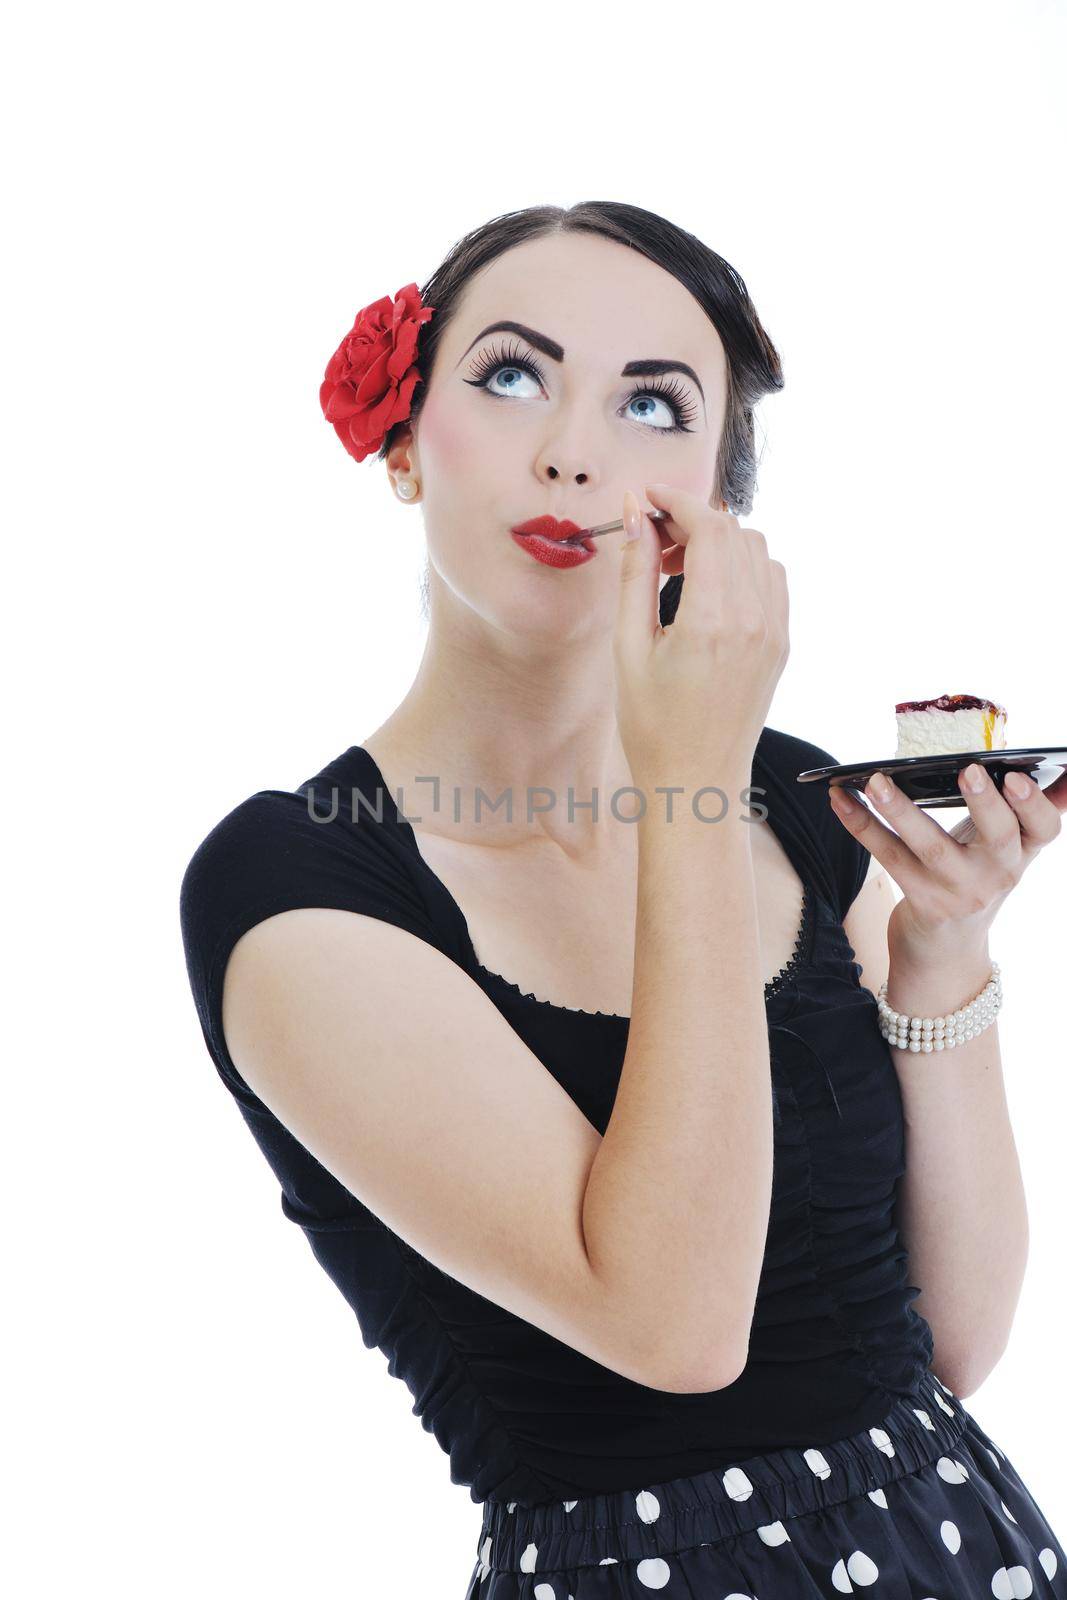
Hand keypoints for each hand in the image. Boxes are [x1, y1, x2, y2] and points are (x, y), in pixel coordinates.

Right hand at [613, 483, 788, 786]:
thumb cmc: (654, 725)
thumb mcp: (629, 647)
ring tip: (676, 571)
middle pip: (735, 531)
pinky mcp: (781, 643)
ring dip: (718, 542)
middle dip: (692, 520)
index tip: (648, 498)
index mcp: (713, 621)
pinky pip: (771, 578)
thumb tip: (635, 512)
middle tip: (652, 543)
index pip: (710, 527)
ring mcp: (775, 631)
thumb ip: (634, 573)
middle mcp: (755, 620)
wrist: (697, 779)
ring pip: (757, 549)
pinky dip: (741, 566)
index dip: (677, 500)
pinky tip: (707, 591)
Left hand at [828, 762, 1066, 962]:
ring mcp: (959, 891)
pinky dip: (861, 825)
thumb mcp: (1009, 848)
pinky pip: (888, 857)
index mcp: (1023, 853)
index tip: (1017, 777)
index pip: (1046, 829)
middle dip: (985, 803)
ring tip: (876, 780)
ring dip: (900, 810)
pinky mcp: (921, 900)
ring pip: (930, 846)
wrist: (947, 948)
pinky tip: (840, 799)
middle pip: (999, 837)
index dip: (1035, 805)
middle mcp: (998, 874)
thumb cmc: (977, 876)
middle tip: (968, 771)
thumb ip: (1031, 812)